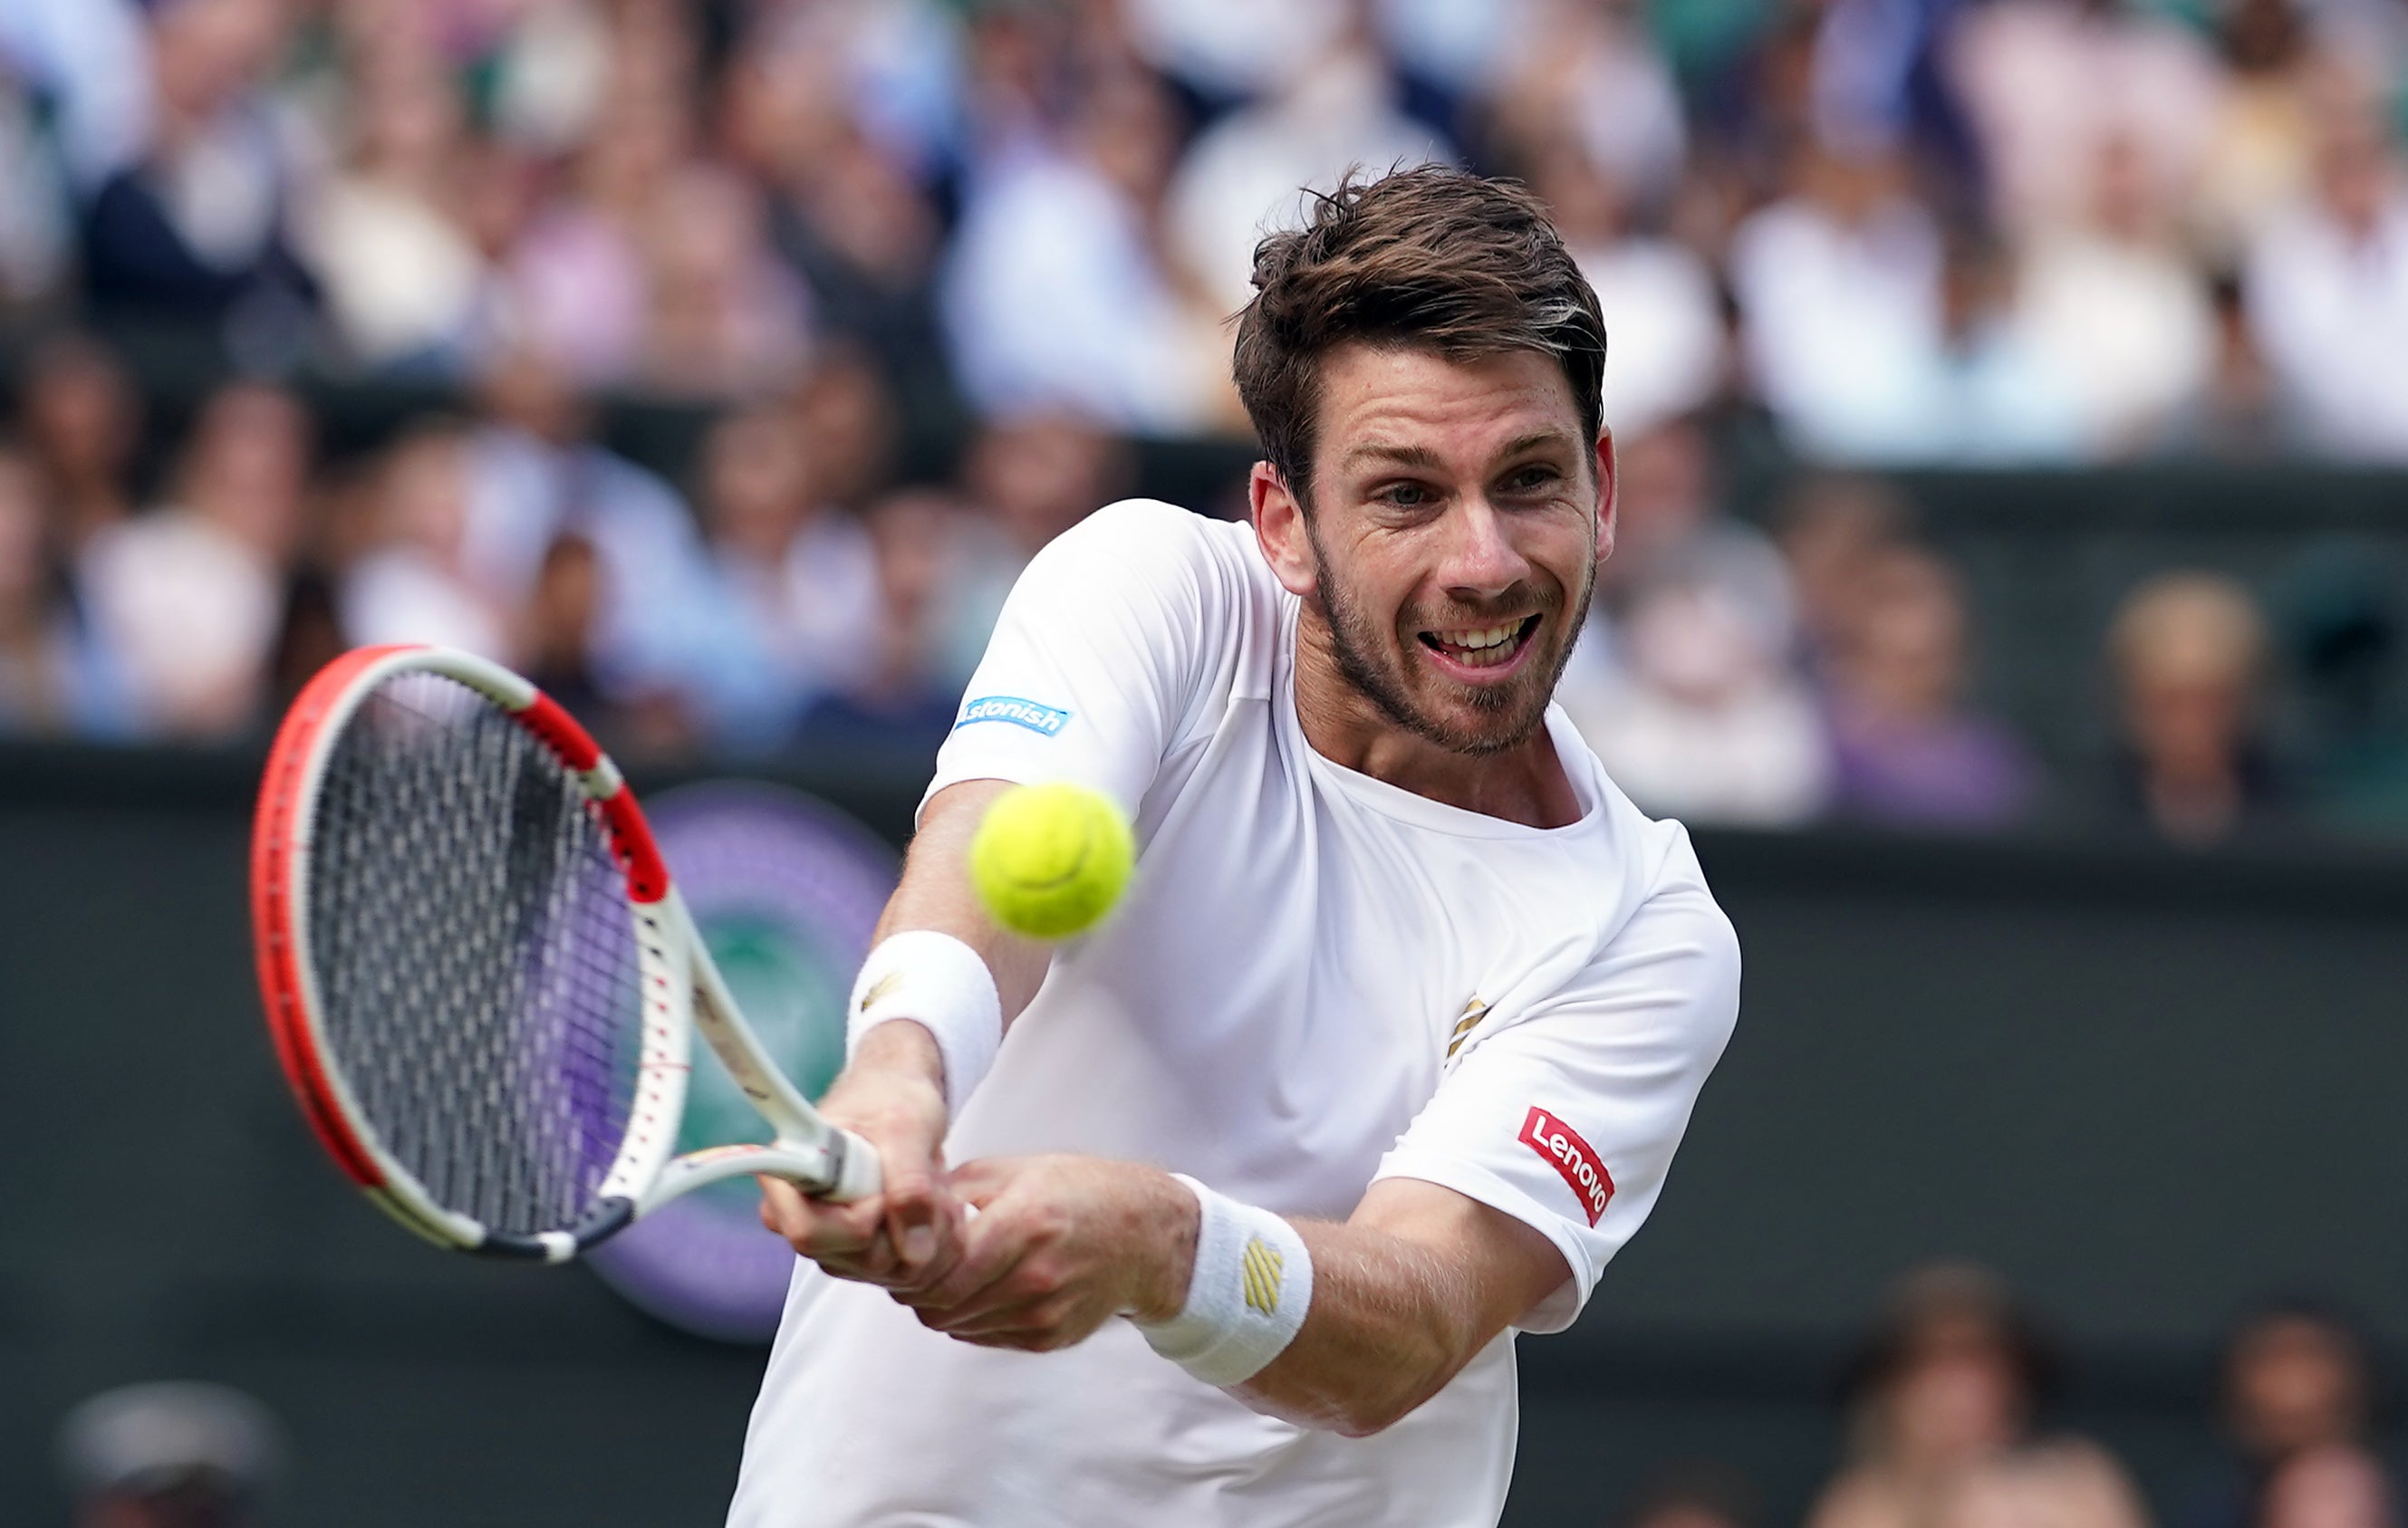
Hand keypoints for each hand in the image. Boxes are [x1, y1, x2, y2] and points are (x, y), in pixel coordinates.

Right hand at [758, 1023, 964, 1289]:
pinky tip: (933, 1208)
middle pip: (853, 1259)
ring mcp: (830, 1240)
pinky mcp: (859, 1253)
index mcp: (790, 1174)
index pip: (808, 1232)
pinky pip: (901, 1272)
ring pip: (883, 1270)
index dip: (858, 1222)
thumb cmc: (892, 1098)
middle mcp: (799, 1214)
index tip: (883, 1192)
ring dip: (926, 1234)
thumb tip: (913, 1250)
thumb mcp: (907, 1127)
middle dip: (905, 1227)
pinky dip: (930, 1244)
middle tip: (928, 1182)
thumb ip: (909, 1183)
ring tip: (932, 1187)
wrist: (901, 1099)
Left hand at [895, 1155, 1196, 1352]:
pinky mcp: (1050, 1338)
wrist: (1145, 1235)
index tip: (904, 1253)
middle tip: (917, 1268)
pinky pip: (985, 1336)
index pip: (938, 1272)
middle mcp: (1034, 1276)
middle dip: (919, 1290)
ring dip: (944, 1305)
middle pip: (941, 1307)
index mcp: (1023, 1223)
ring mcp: (1044, 1313)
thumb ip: (953, 1192)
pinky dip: (973, 1317)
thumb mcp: (1014, 1170)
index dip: (909, 1268)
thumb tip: (899, 1215)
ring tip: (954, 1274)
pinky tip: (985, 1288)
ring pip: (958, 1326)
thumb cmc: (1077, 1191)